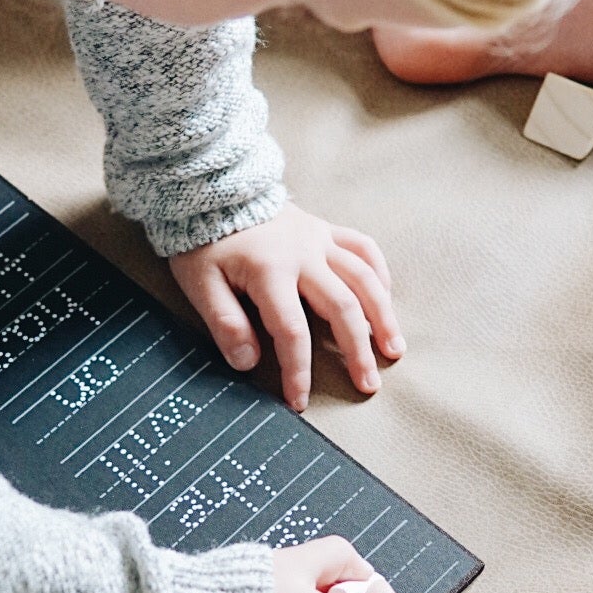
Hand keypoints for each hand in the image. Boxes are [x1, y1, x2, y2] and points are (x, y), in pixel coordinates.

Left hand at [169, 203, 402, 411]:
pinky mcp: (326, 229)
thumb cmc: (204, 243)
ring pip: (364, 279)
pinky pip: (364, 248)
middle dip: (357, 352)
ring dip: (382, 317)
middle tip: (368, 385)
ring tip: (393, 350)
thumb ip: (224, 323)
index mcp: (270, 272)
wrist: (211, 191)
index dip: (298, 371)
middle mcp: (304, 255)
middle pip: (342, 308)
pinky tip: (386, 300)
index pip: (292, 332)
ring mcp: (319, 240)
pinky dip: (379, 275)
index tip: (298, 401)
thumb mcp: (199, 284)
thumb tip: (248, 362)